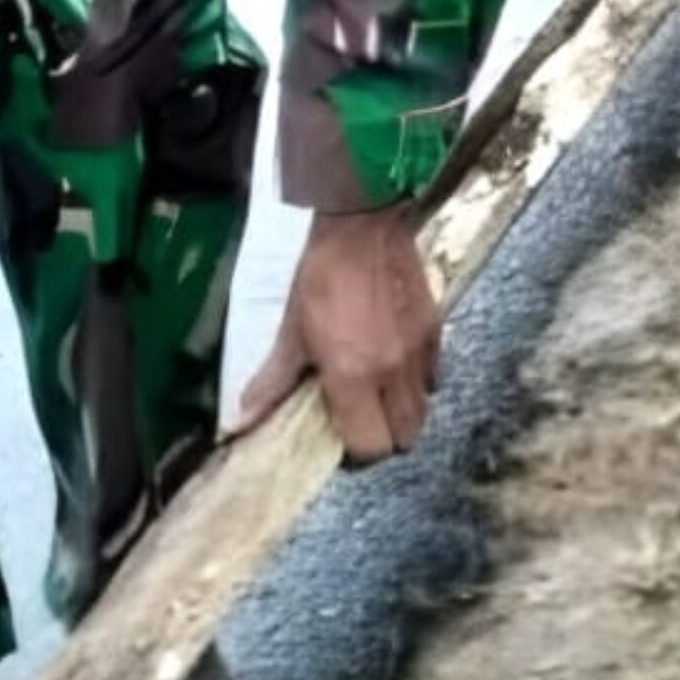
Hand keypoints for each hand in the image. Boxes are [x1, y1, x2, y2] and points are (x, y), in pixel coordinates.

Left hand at [234, 205, 441, 463]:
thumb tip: (242, 422)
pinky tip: (396, 367)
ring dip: (401, 415)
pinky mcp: (436, 331)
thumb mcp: (291, 330)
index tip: (340, 442)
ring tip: (377, 398)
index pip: (370, 447)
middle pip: (405, 438)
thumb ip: (274, 382)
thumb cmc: (321, 277)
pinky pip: (435, 377)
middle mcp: (393, 373)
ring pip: (423, 411)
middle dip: (383, 439)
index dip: (356, 455)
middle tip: (360, 422)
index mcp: (354, 376)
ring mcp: (420, 353)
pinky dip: (418, 384)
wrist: (364, 224)